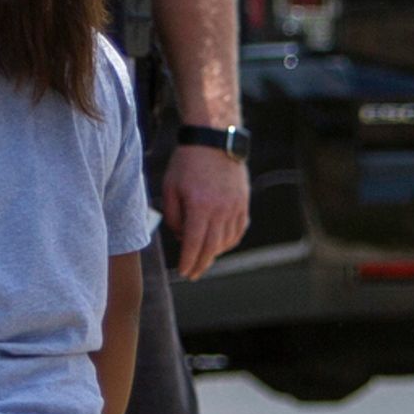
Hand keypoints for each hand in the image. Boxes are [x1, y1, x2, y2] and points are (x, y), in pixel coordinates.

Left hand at [159, 143, 249, 281]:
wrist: (214, 139)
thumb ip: (173, 217)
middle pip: (211, 248)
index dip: (187, 261)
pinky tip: (219, 244)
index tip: (182, 272)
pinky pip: (238, 230)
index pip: (193, 244)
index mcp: (199, 207)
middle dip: (200, 264)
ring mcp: (235, 207)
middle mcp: (220, 210)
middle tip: (192, 274)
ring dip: (214, 254)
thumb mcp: (170, 188)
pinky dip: (229, 242)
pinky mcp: (243, 203)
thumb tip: (181, 238)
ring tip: (203, 259)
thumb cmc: (187, 163)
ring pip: (226, 242)